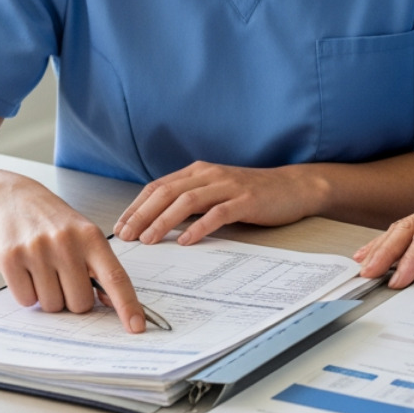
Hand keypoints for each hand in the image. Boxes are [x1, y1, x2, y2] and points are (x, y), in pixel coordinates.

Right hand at [0, 176, 146, 332]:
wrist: (14, 199)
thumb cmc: (54, 222)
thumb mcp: (84, 235)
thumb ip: (99, 266)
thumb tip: (110, 302)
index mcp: (91, 237)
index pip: (115, 277)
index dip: (127, 305)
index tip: (137, 327)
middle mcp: (66, 243)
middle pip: (80, 302)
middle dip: (73, 298)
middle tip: (63, 277)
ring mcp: (37, 250)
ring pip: (52, 304)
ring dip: (49, 296)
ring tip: (43, 270)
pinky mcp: (9, 259)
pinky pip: (26, 300)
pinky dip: (27, 294)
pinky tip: (27, 271)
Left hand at [114, 161, 315, 245]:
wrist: (293, 187)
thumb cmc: (253, 194)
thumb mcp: (216, 192)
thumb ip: (192, 201)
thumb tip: (158, 223)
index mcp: (199, 171)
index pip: (158, 186)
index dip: (136, 206)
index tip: (120, 226)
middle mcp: (210, 175)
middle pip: (167, 192)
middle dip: (142, 214)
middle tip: (126, 236)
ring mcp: (228, 186)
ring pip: (187, 201)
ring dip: (164, 221)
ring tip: (148, 239)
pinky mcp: (246, 201)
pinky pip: (217, 213)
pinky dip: (199, 227)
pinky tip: (186, 241)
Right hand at [353, 189, 413, 288]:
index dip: (410, 260)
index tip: (398, 281)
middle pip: (408, 228)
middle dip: (386, 253)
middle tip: (367, 274)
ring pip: (402, 227)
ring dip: (382, 248)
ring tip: (363, 266)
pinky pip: (407, 230)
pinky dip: (388, 242)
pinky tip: (370, 252)